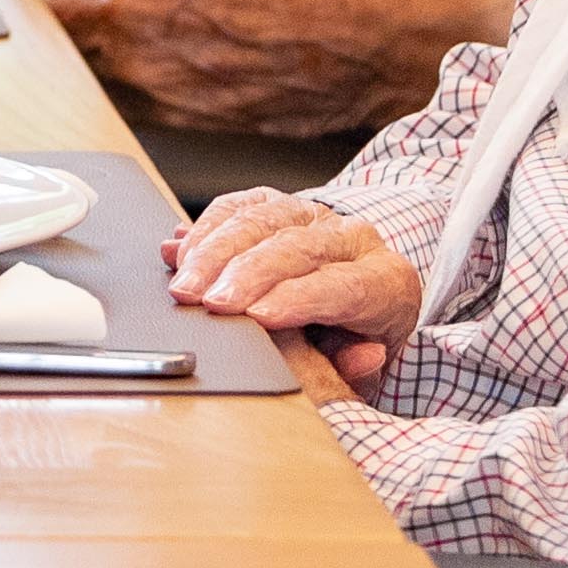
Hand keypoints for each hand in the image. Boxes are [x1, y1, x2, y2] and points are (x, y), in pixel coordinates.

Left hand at [38, 0, 507, 133]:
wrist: (404, 43)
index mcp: (153, 3)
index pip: (57, 8)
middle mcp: (158, 63)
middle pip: (76, 50)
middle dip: (68, 22)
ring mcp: (184, 103)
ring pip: (110, 80)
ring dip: (103, 52)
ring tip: (123, 18)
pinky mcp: (212, 128)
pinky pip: (150, 105)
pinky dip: (141, 79)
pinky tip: (162, 54)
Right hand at [163, 187, 426, 392]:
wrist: (358, 292)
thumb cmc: (357, 335)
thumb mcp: (366, 363)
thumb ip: (359, 365)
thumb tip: (365, 358)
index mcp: (385, 281)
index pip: (342, 286)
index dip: (298, 298)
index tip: (258, 317)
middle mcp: (352, 239)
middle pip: (295, 247)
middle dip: (245, 274)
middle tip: (210, 304)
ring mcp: (312, 214)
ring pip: (260, 219)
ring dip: (214, 251)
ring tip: (185, 285)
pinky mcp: (276, 202)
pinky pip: (237, 205)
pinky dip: (205, 229)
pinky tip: (182, 253)